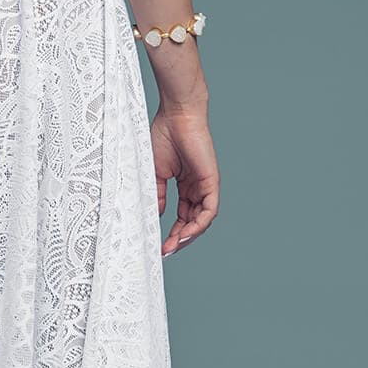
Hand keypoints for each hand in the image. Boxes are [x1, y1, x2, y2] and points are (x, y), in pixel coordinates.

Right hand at [149, 106, 218, 257]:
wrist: (176, 116)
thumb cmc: (164, 137)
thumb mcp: (156, 173)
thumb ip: (159, 195)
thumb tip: (157, 216)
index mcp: (185, 186)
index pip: (182, 216)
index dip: (173, 232)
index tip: (160, 245)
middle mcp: (197, 188)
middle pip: (192, 221)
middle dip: (180, 239)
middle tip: (166, 252)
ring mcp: (205, 185)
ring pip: (202, 220)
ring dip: (188, 236)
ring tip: (173, 247)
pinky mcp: (211, 181)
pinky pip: (209, 210)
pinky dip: (198, 225)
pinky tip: (185, 235)